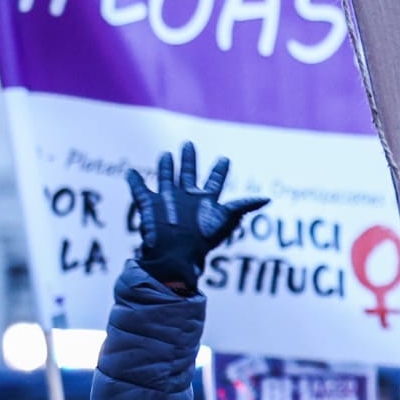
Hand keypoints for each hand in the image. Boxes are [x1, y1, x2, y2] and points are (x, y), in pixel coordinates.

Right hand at [125, 143, 269, 291]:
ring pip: (166, 179)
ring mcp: (168, 201)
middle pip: (189, 174)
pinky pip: (141, 192)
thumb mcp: (225, 218)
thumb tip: (268, 198)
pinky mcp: (150, 206)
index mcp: (206, 201)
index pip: (215, 181)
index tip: (224, 159)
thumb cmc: (201, 239)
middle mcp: (187, 199)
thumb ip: (243, 206)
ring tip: (166, 154)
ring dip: (166, 167)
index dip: (219, 170)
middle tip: (188, 144)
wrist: (176, 255)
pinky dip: (135, 182)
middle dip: (189, 160)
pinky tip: (131, 173)